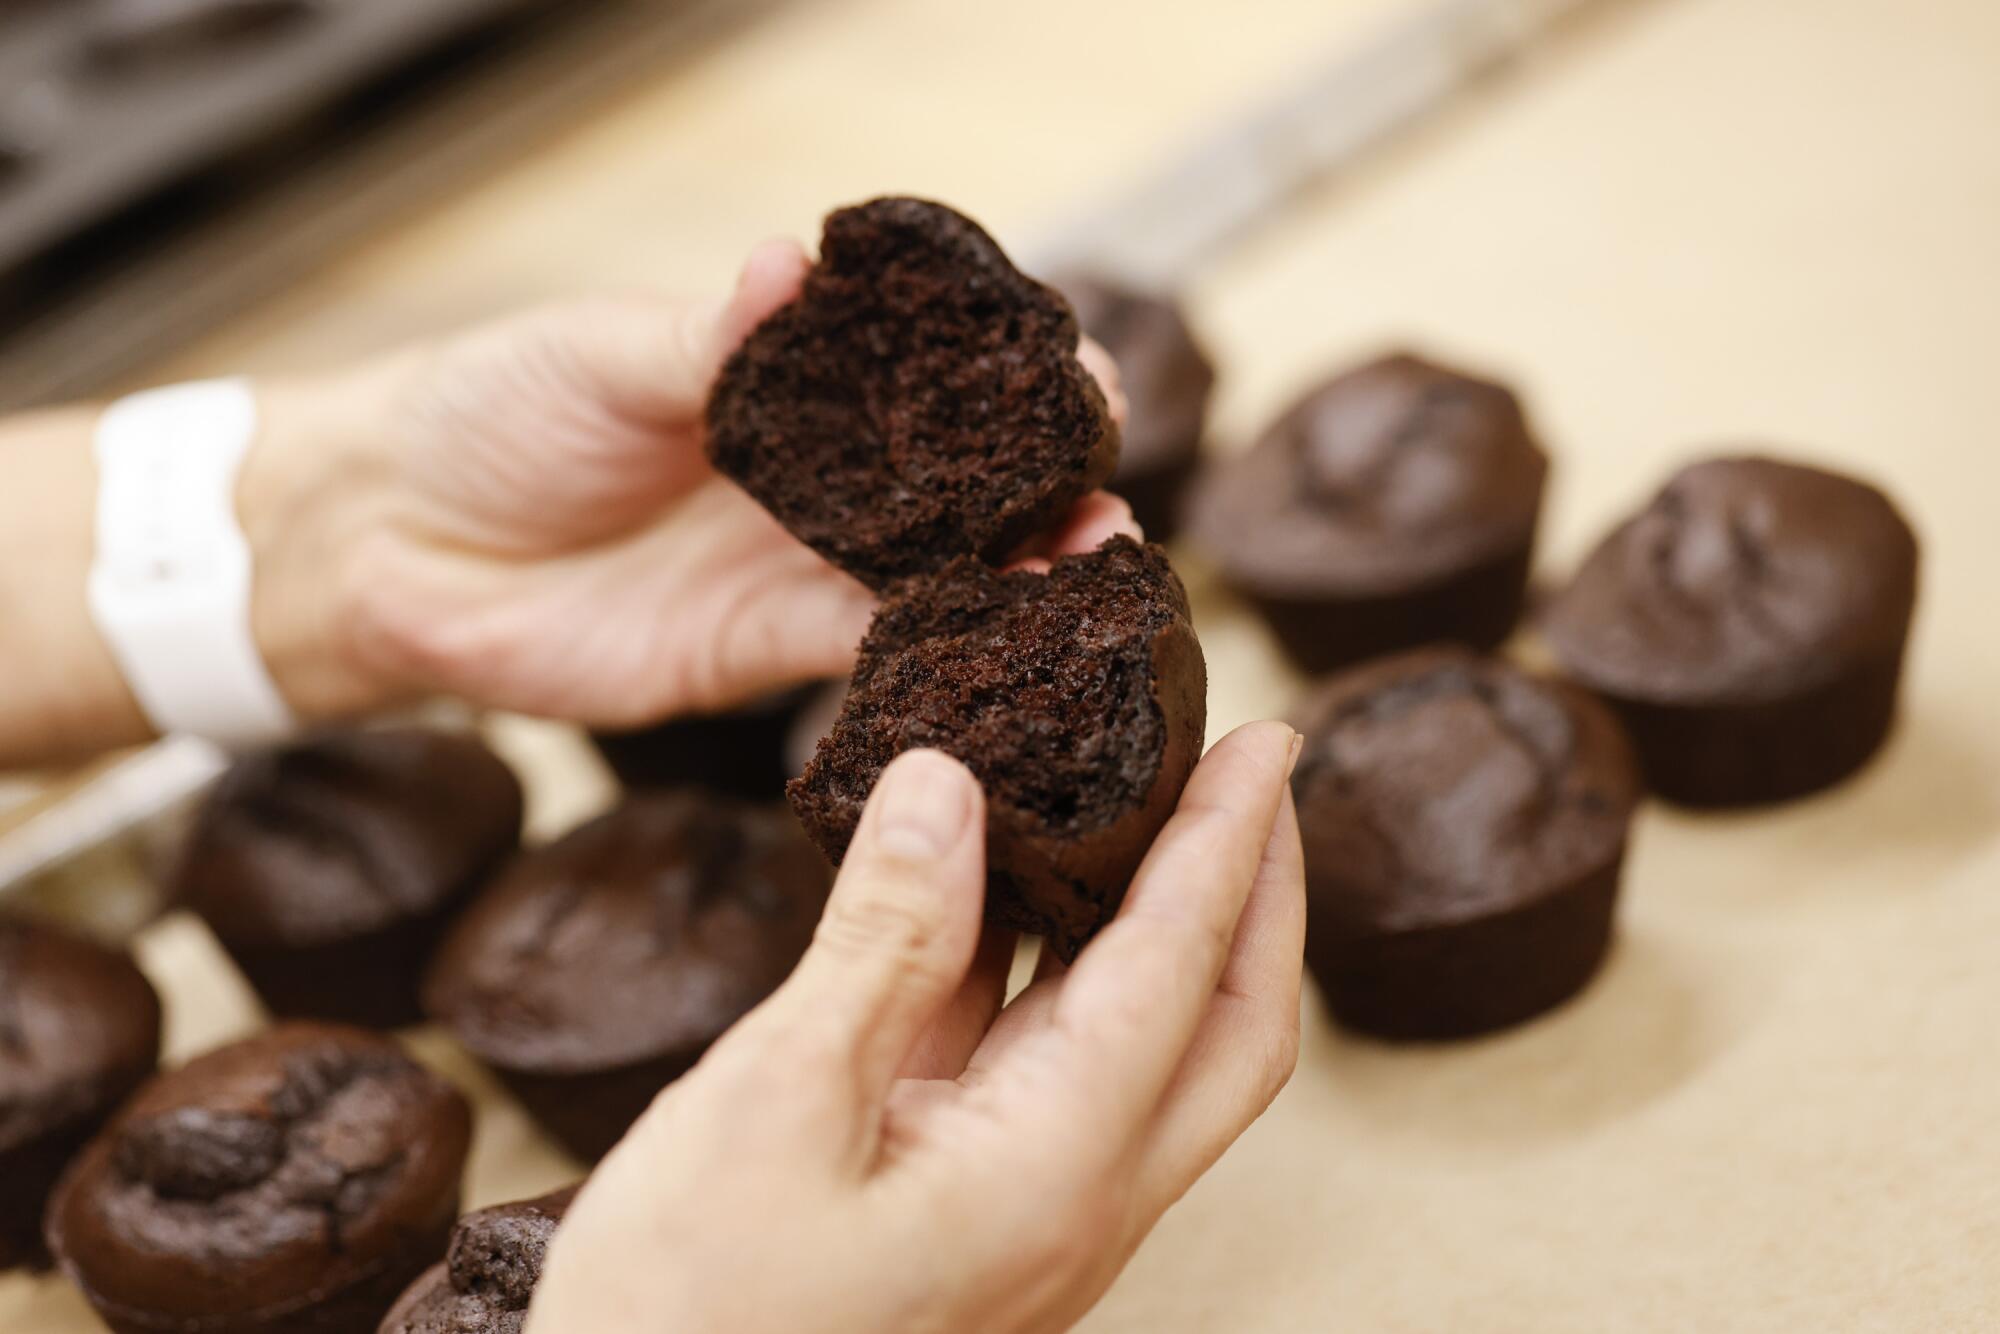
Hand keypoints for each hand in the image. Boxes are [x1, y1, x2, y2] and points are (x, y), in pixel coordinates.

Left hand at [246, 240, 1132, 725]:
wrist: (390, 549)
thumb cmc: (489, 414)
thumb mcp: (600, 353)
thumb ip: (709, 335)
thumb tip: (793, 262)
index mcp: (792, 380)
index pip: (934, 376)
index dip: (1017, 381)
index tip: (1085, 383)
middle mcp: (818, 477)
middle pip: (966, 485)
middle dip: (1050, 490)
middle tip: (1108, 502)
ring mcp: (797, 568)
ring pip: (941, 577)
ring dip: (1020, 579)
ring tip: (1088, 574)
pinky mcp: (764, 653)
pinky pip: (871, 655)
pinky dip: (939, 653)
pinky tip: (999, 649)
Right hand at [528, 720, 1305, 1333]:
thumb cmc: (691, 1318)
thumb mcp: (773, 1105)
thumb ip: (878, 942)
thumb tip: (945, 788)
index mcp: (1055, 1171)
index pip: (1181, 969)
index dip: (1228, 840)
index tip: (1268, 735)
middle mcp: (1074, 1195)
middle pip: (1222, 1026)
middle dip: (1253, 895)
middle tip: (1251, 776)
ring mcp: (1026, 1208)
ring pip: (1135, 1043)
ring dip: (1149, 923)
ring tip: (1134, 804)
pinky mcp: (964, 1205)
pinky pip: (1030, 1064)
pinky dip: (1032, 967)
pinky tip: (994, 890)